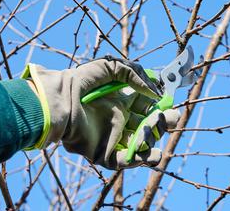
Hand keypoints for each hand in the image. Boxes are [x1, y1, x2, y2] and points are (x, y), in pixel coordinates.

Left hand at [24, 56, 179, 168]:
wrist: (60, 101)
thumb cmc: (81, 81)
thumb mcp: (110, 67)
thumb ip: (134, 74)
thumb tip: (154, 91)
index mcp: (122, 102)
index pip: (148, 106)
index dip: (160, 105)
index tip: (168, 102)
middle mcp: (120, 120)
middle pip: (149, 126)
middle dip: (163, 123)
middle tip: (169, 118)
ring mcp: (113, 138)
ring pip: (142, 145)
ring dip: (154, 141)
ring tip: (155, 132)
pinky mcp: (104, 153)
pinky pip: (126, 161)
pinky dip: (141, 159)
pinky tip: (151, 153)